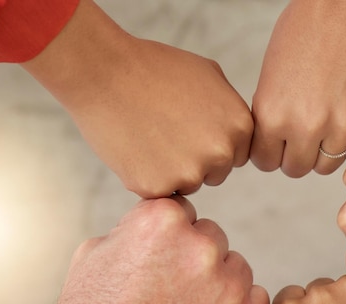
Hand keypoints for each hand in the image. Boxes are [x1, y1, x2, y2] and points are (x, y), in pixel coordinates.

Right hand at [23, 0, 252, 196]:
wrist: (105, 73)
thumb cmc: (155, 69)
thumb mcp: (210, 76)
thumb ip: (231, 110)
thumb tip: (237, 133)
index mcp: (240, 127)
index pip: (236, 154)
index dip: (211, 142)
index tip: (190, 126)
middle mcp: (221, 153)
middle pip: (215, 173)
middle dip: (196, 160)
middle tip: (167, 132)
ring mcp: (190, 173)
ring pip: (189, 185)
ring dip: (172, 171)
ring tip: (150, 137)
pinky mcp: (158, 188)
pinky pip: (160, 192)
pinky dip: (148, 177)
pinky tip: (136, 149)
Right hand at [31, 197, 268, 303]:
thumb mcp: (96, 251)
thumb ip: (137, 227)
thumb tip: (164, 224)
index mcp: (164, 222)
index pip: (183, 211)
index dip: (166, 237)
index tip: (154, 260)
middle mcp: (202, 249)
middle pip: (211, 237)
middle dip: (191, 257)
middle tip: (166, 291)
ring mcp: (227, 289)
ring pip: (235, 268)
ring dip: (217, 282)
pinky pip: (255, 299)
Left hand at [250, 0, 345, 177]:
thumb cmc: (304, 32)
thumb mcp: (271, 78)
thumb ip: (273, 117)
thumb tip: (276, 147)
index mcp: (274, 116)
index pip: (265, 161)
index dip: (270, 153)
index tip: (276, 143)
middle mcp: (306, 127)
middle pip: (295, 169)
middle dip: (295, 155)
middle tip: (300, 136)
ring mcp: (342, 125)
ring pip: (326, 165)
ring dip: (322, 152)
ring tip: (323, 126)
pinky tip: (344, 110)